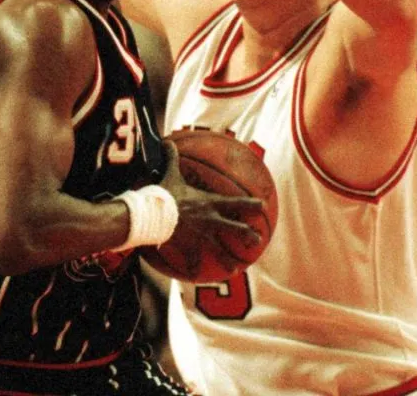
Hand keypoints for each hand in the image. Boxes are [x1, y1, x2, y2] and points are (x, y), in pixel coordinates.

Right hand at [158, 139, 263, 270]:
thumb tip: (166, 141)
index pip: (237, 203)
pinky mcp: (187, 246)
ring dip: (228, 259)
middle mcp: (210, 221)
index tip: (263, 206)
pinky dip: (194, 268)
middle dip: (248, 235)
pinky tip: (197, 275)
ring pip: (219, 250)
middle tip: (258, 239)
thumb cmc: (164, 194)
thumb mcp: (169, 174)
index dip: (252, 204)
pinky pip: (192, 259)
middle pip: (235, 229)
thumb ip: (172, 158)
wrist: (153, 214)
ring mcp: (200, 236)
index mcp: (209, 203)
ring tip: (237, 269)